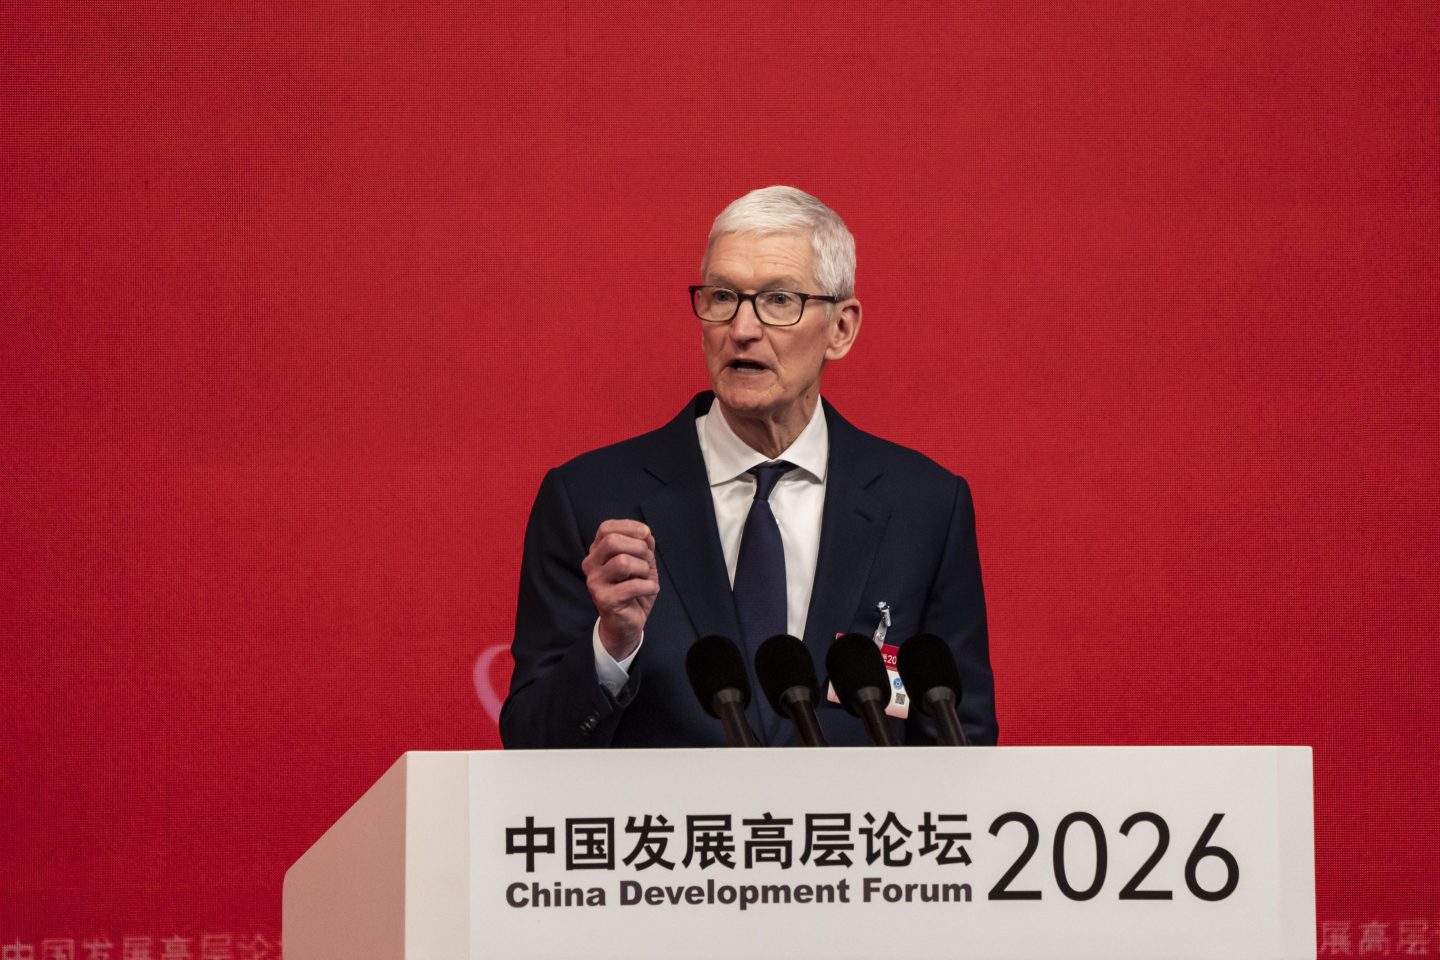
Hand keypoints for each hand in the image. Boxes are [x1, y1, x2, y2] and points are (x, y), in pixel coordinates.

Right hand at [582, 519, 658, 660]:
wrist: (626, 623)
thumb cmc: (633, 589)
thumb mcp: (641, 562)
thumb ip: (642, 545)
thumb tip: (645, 533)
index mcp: (597, 551)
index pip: (606, 528)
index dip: (629, 527)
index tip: (646, 534)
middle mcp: (591, 564)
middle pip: (612, 541)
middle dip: (638, 548)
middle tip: (647, 561)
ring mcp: (595, 582)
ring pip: (622, 562)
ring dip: (643, 569)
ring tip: (646, 578)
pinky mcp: (604, 600)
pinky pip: (633, 586)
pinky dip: (649, 586)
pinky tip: (650, 590)